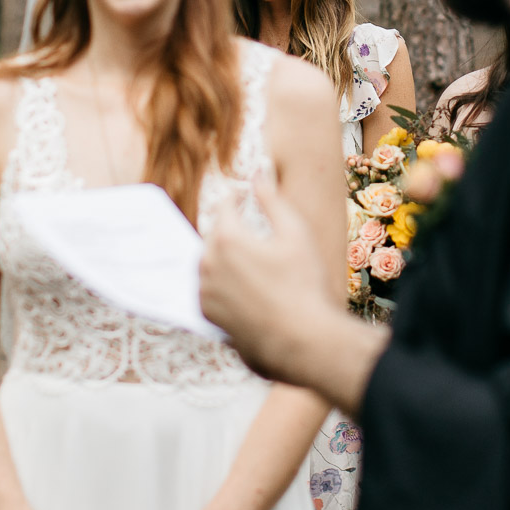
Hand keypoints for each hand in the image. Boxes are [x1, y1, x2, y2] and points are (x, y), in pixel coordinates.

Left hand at [199, 182, 333, 383]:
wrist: (303, 340)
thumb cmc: (304, 284)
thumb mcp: (294, 231)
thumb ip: (271, 198)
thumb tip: (259, 169)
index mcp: (226, 239)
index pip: (224, 206)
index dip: (236, 197)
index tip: (243, 194)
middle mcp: (208, 264)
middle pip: (214, 235)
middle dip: (230, 229)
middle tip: (249, 229)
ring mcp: (205, 292)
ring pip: (209, 263)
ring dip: (224, 257)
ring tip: (250, 260)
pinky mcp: (207, 316)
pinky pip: (208, 289)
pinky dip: (221, 284)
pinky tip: (245, 288)